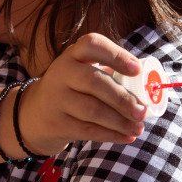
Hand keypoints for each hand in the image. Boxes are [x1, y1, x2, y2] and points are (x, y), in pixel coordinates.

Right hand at [16, 33, 147, 153]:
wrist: (34, 113)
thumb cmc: (72, 89)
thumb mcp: (82, 73)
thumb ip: (110, 75)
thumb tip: (148, 89)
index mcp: (73, 55)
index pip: (92, 44)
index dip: (116, 55)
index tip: (137, 69)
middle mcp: (62, 72)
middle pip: (95, 82)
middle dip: (122, 98)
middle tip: (143, 111)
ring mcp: (57, 98)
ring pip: (92, 110)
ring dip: (120, 121)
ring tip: (138, 127)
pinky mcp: (56, 123)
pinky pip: (87, 130)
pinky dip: (111, 135)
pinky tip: (127, 137)